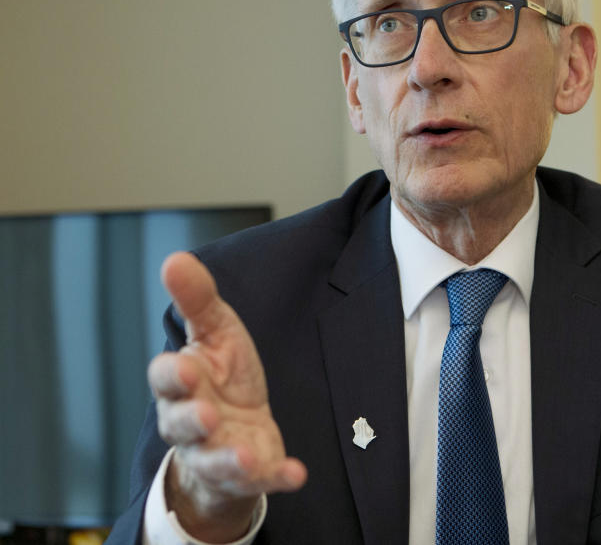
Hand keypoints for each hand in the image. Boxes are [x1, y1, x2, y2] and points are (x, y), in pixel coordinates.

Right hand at [148, 252, 306, 542]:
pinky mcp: (248, 474)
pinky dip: (276, 477)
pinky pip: (260, 480)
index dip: (174, 374)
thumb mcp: (215, 333)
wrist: (237, 430)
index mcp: (182, 384)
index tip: (187, 365)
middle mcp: (191, 423)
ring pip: (214, 459)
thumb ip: (197, 300)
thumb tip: (175, 259)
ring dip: (228, 458)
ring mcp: (218, 452)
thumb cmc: (222, 377)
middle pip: (181, 424)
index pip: (165, 378)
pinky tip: (295, 474)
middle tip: (206, 414)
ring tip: (244, 455)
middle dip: (192, 420)